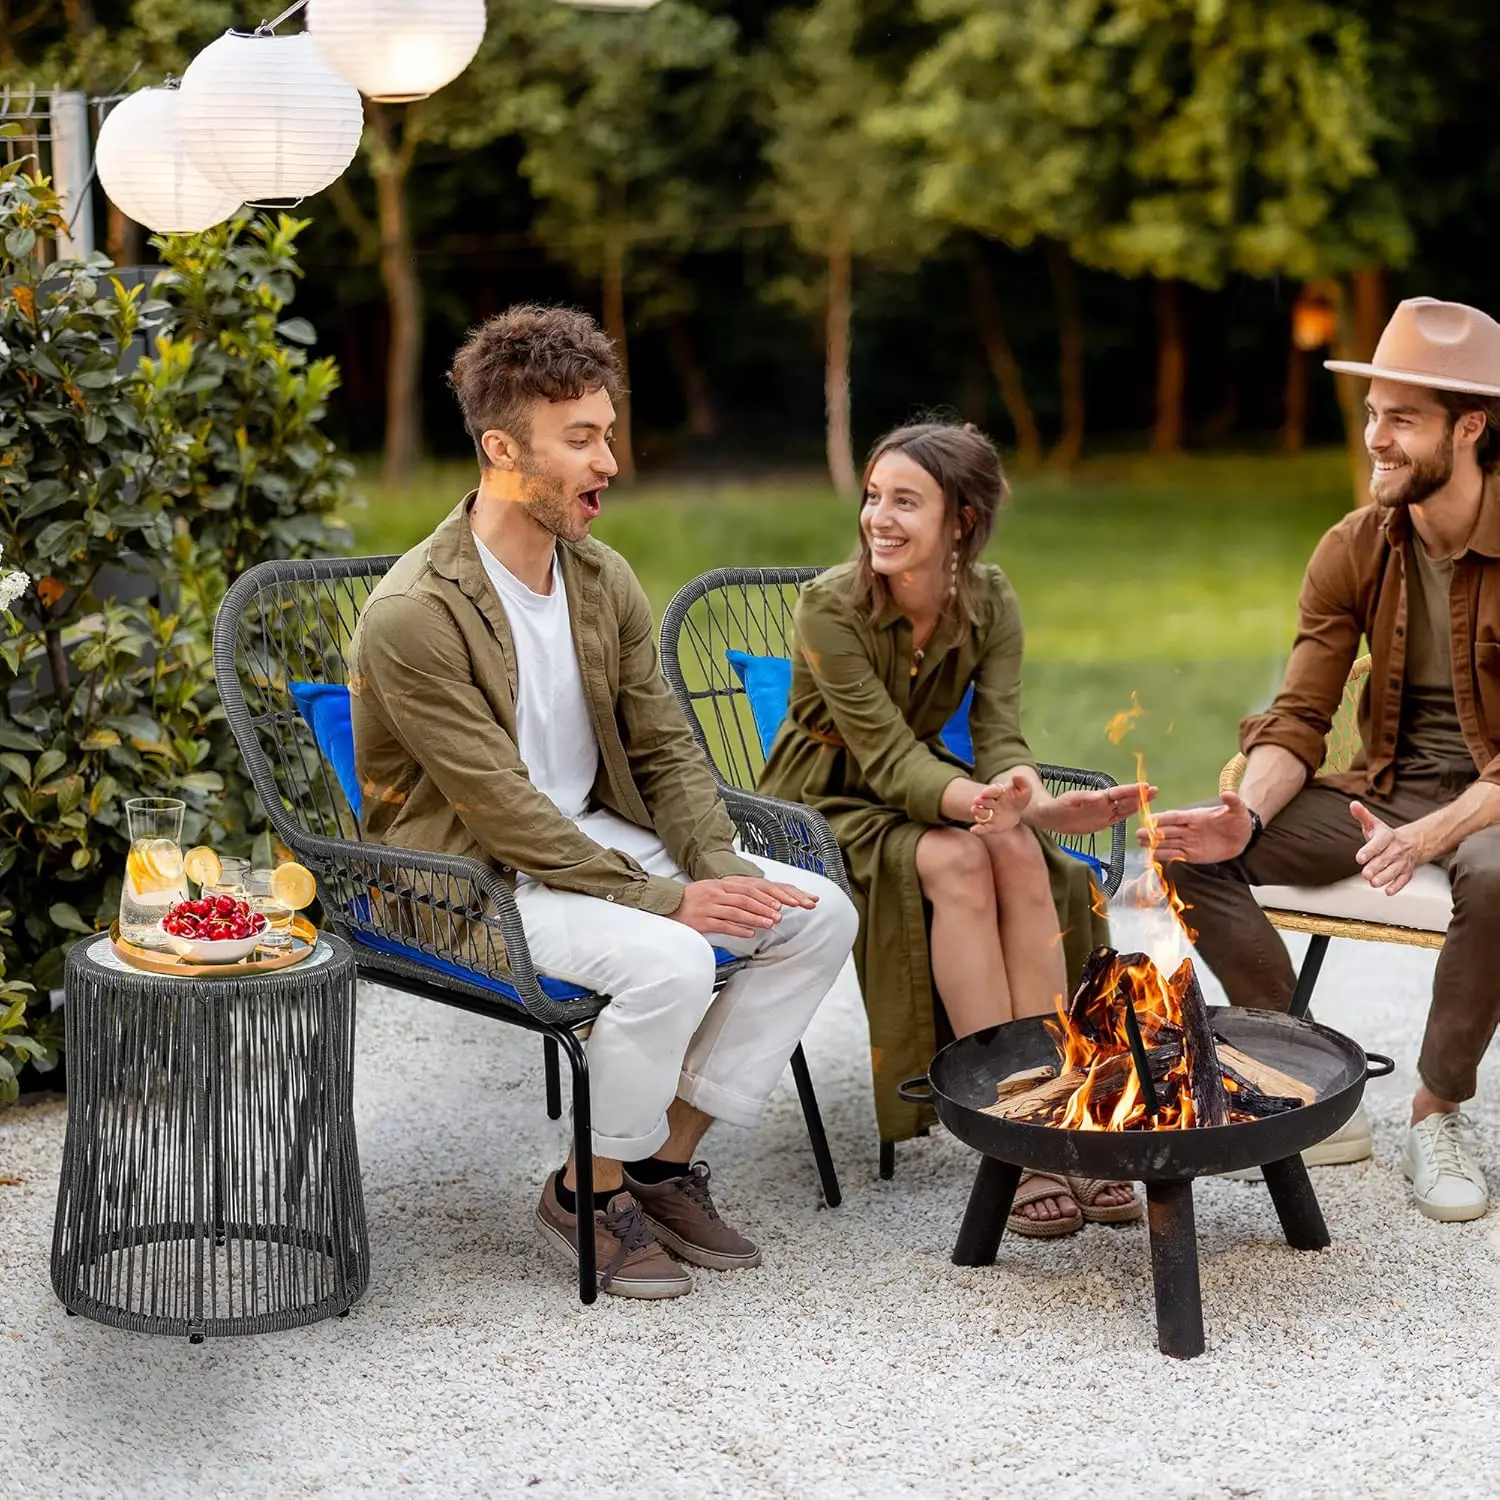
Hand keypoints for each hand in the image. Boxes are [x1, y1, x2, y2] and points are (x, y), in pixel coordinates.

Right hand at [669, 876, 818, 939]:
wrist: (668, 903)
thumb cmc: (692, 897)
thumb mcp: (711, 888)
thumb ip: (730, 892)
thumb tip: (752, 899)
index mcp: (720, 885)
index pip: (747, 890)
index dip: (764, 897)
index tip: (777, 904)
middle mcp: (716, 894)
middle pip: (745, 900)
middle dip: (764, 908)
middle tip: (777, 916)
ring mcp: (708, 908)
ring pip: (737, 913)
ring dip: (755, 919)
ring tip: (768, 924)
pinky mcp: (702, 921)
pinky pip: (724, 926)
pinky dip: (738, 930)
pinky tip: (749, 933)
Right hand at [970, 771, 1031, 836]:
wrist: (1015, 812)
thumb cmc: (1018, 799)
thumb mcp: (1024, 790)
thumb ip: (1022, 782)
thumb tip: (1016, 776)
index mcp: (998, 792)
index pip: (993, 790)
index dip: (989, 791)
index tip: (985, 792)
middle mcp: (991, 803)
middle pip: (984, 801)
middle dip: (981, 800)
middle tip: (978, 801)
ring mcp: (990, 814)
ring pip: (982, 813)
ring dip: (978, 811)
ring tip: (975, 810)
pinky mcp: (990, 826)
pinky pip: (983, 828)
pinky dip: (978, 829)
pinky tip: (973, 830)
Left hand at [1035, 783, 1156, 834]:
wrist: (1048, 816)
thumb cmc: (1056, 806)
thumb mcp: (1068, 802)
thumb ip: (1084, 799)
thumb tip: (1099, 796)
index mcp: (1097, 799)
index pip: (1118, 794)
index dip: (1131, 791)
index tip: (1145, 787)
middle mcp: (1102, 805)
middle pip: (1124, 800)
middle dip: (1139, 795)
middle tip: (1155, 790)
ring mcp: (1101, 813)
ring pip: (1123, 808)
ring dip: (1136, 804)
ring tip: (1151, 798)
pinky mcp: (1099, 823)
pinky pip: (1116, 818)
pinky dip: (1127, 814)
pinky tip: (1137, 811)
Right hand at [1143, 792, 1254, 863]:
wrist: (1244, 837)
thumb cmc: (1239, 820)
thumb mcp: (1239, 810)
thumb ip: (1233, 803)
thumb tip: (1227, 794)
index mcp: (1196, 816)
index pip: (1176, 817)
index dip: (1163, 818)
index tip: (1149, 819)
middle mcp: (1189, 829)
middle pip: (1167, 830)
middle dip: (1153, 832)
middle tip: (1138, 834)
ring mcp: (1190, 842)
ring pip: (1168, 843)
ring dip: (1155, 844)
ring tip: (1141, 845)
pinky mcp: (1193, 854)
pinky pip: (1176, 855)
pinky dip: (1164, 856)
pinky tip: (1152, 857)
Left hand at [1351, 801, 1425, 895]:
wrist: (1413, 843)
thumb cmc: (1386, 836)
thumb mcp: (1375, 824)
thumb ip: (1363, 815)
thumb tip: (1353, 804)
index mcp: (1387, 837)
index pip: (1378, 843)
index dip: (1369, 850)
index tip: (1359, 858)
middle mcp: (1396, 849)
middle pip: (1385, 859)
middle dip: (1375, 867)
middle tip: (1365, 874)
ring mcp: (1402, 861)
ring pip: (1394, 871)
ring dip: (1384, 878)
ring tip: (1373, 883)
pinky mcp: (1407, 872)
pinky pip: (1404, 880)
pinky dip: (1397, 886)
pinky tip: (1388, 891)